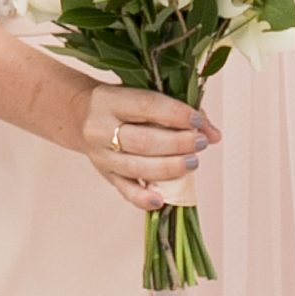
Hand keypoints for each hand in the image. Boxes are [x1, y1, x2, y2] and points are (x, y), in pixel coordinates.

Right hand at [73, 82, 212, 216]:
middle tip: (200, 143)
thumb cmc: (121, 103)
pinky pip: (124, 190)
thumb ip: (179, 110)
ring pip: (137, 166)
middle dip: (177, 143)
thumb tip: (213, 134)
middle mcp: (99, 128)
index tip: (198, 122)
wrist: (81, 116)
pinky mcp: (105, 174)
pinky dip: (143, 198)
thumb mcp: (142, 95)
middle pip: (142, 140)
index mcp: (109, 100)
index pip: (147, 105)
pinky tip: (161, 200)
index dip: (176, 114)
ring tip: (193, 162)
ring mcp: (101, 154)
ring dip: (170, 167)